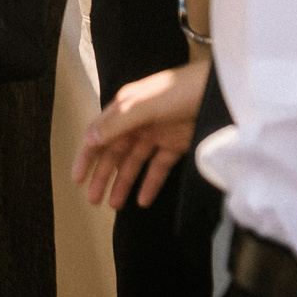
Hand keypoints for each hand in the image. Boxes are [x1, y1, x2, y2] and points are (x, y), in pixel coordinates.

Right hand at [74, 61, 206, 209]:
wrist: (219, 91)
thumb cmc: (180, 91)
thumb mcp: (146, 105)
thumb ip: (119, 123)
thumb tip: (90, 140)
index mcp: (124, 108)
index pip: (99, 135)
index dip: (86, 157)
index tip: (76, 179)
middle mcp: (137, 122)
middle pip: (114, 153)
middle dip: (102, 176)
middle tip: (92, 200)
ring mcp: (156, 134)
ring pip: (134, 163)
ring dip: (123, 183)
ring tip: (114, 206)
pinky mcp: (175, 145)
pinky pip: (158, 168)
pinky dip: (150, 184)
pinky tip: (142, 201)